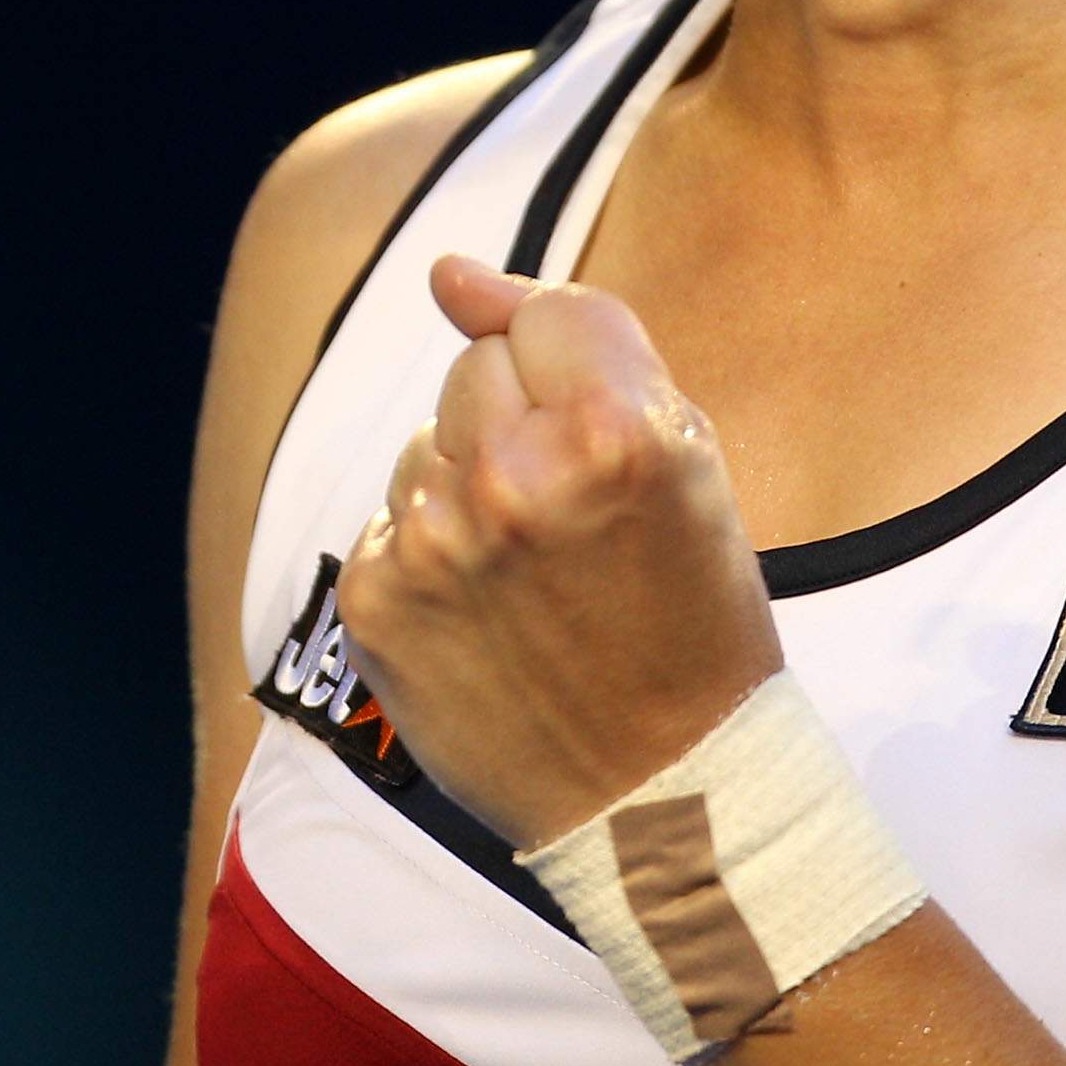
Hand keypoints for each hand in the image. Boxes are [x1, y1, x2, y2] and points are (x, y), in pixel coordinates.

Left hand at [333, 255, 782, 852]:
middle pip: (476, 368)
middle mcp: (515, 478)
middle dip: (520, 419)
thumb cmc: (690, 611)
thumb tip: (445, 272)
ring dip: (468, 484)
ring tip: (535, 573)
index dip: (578, 371)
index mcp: (618, 430)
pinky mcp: (374, 604)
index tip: (601, 433)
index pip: (546, 312)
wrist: (664, 793)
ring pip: (425, 443)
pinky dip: (429, 554)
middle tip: (577, 517)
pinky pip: (389, 521)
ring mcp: (434, 544)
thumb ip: (570, 342)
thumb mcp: (681, 454)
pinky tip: (487, 614)